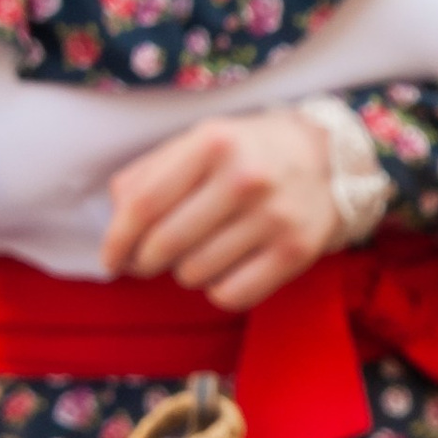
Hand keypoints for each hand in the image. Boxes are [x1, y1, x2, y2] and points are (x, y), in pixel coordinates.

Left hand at [102, 109, 342, 311]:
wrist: (327, 158)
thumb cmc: (245, 154)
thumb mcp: (198, 143)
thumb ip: (149, 174)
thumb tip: (116, 223)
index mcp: (212, 143)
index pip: (144, 204)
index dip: (117, 239)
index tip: (110, 259)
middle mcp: (245, 178)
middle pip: (165, 244)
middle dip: (144, 262)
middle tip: (147, 262)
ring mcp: (274, 217)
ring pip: (195, 273)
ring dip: (185, 272)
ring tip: (199, 253)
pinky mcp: (295, 251)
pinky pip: (231, 295)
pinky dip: (217, 290)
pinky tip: (226, 269)